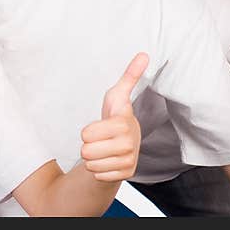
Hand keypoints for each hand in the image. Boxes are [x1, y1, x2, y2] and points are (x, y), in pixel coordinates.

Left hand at [80, 52, 147, 182]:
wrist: (123, 144)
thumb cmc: (116, 116)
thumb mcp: (117, 95)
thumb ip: (129, 76)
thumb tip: (144, 54)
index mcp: (124, 123)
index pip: (86, 134)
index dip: (88, 130)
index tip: (101, 126)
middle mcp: (129, 144)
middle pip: (86, 151)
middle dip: (89, 145)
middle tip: (101, 140)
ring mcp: (128, 160)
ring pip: (91, 164)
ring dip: (94, 158)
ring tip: (104, 149)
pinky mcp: (126, 174)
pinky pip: (98, 175)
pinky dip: (99, 169)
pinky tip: (108, 160)